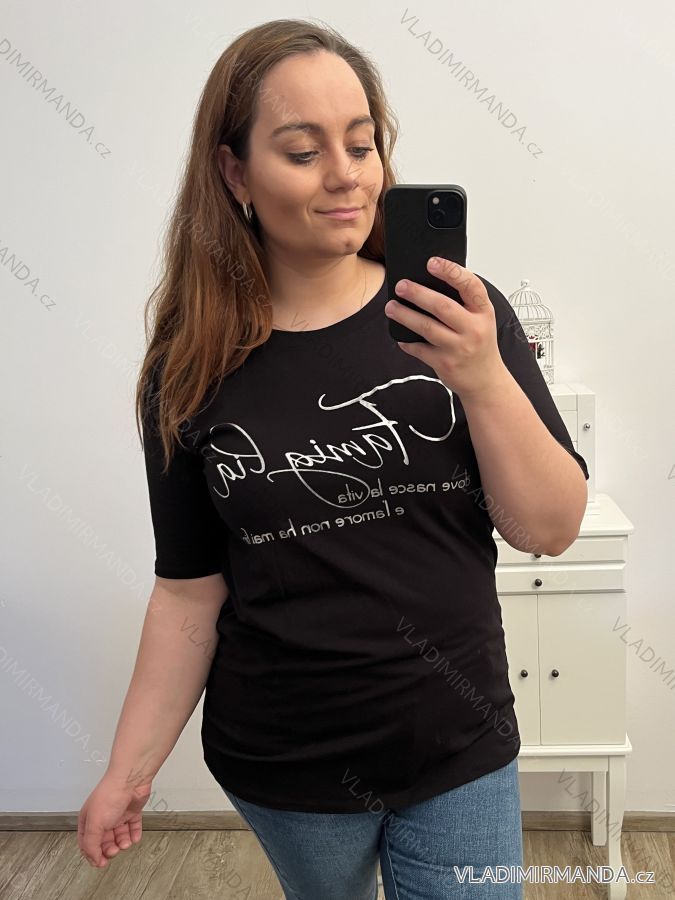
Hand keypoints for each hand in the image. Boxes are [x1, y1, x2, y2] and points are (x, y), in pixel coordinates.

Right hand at [77, 770, 151, 867]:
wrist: (130, 781)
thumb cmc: (109, 795)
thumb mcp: (94, 824)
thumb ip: (91, 844)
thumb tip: (93, 858)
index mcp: (89, 819)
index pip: (87, 842)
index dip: (92, 854)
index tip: (100, 862)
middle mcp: (103, 817)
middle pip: (104, 841)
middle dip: (109, 849)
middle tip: (114, 851)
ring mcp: (117, 814)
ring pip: (119, 835)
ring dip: (123, 843)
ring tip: (125, 843)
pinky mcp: (131, 811)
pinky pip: (133, 826)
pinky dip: (134, 833)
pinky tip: (134, 837)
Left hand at [384, 256, 506, 401]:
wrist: (485, 380)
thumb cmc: (480, 345)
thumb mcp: (481, 319)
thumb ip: (464, 302)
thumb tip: (431, 281)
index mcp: (483, 312)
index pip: (470, 285)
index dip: (450, 271)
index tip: (432, 262)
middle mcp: (473, 329)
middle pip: (442, 306)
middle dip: (417, 293)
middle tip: (401, 286)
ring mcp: (459, 348)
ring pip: (426, 327)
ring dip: (405, 315)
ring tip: (391, 307)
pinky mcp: (444, 363)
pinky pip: (419, 349)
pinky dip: (407, 342)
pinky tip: (400, 336)